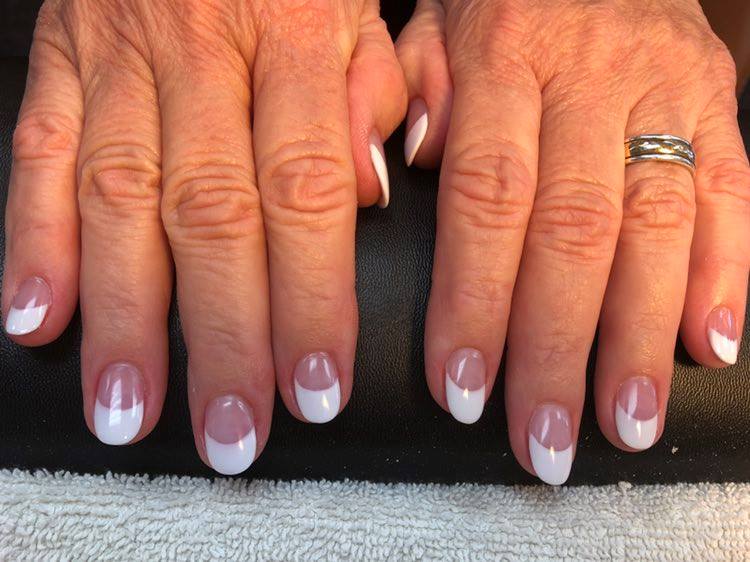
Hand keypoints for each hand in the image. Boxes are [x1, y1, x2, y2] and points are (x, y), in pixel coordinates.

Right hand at [2, 0, 404, 473]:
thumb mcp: (360, 1)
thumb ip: (374, 91)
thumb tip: (369, 191)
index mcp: (294, 35)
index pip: (309, 192)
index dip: (312, 300)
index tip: (315, 387)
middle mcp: (202, 53)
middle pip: (213, 217)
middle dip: (222, 339)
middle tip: (230, 431)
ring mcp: (119, 58)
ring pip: (119, 202)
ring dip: (124, 318)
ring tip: (130, 408)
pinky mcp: (59, 61)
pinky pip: (38, 153)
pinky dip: (33, 240)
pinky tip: (38, 318)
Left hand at [396, 0, 749, 483]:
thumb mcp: (430, 20)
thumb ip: (408, 93)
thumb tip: (396, 177)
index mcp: (501, 59)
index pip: (485, 200)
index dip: (475, 303)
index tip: (464, 388)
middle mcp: (587, 78)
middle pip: (572, 234)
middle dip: (556, 349)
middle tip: (546, 440)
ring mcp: (663, 91)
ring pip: (655, 228)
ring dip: (639, 338)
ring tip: (623, 424)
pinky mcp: (718, 100)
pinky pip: (731, 192)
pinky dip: (725, 275)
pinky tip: (706, 348)